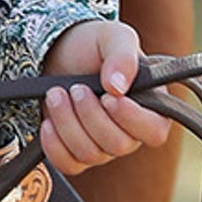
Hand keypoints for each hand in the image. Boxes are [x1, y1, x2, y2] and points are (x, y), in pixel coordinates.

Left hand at [38, 19, 169, 175]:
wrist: (58, 51)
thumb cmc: (93, 43)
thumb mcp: (112, 36)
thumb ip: (123, 55)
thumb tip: (118, 86)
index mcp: (150, 106)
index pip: (154, 131)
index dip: (131, 119)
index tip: (109, 97)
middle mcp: (130, 131)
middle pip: (118, 146)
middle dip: (90, 115)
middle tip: (75, 88)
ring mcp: (102, 145)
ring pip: (90, 155)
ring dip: (67, 123)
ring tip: (56, 93)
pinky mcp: (75, 151)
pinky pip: (68, 164)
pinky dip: (54, 145)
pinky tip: (47, 122)